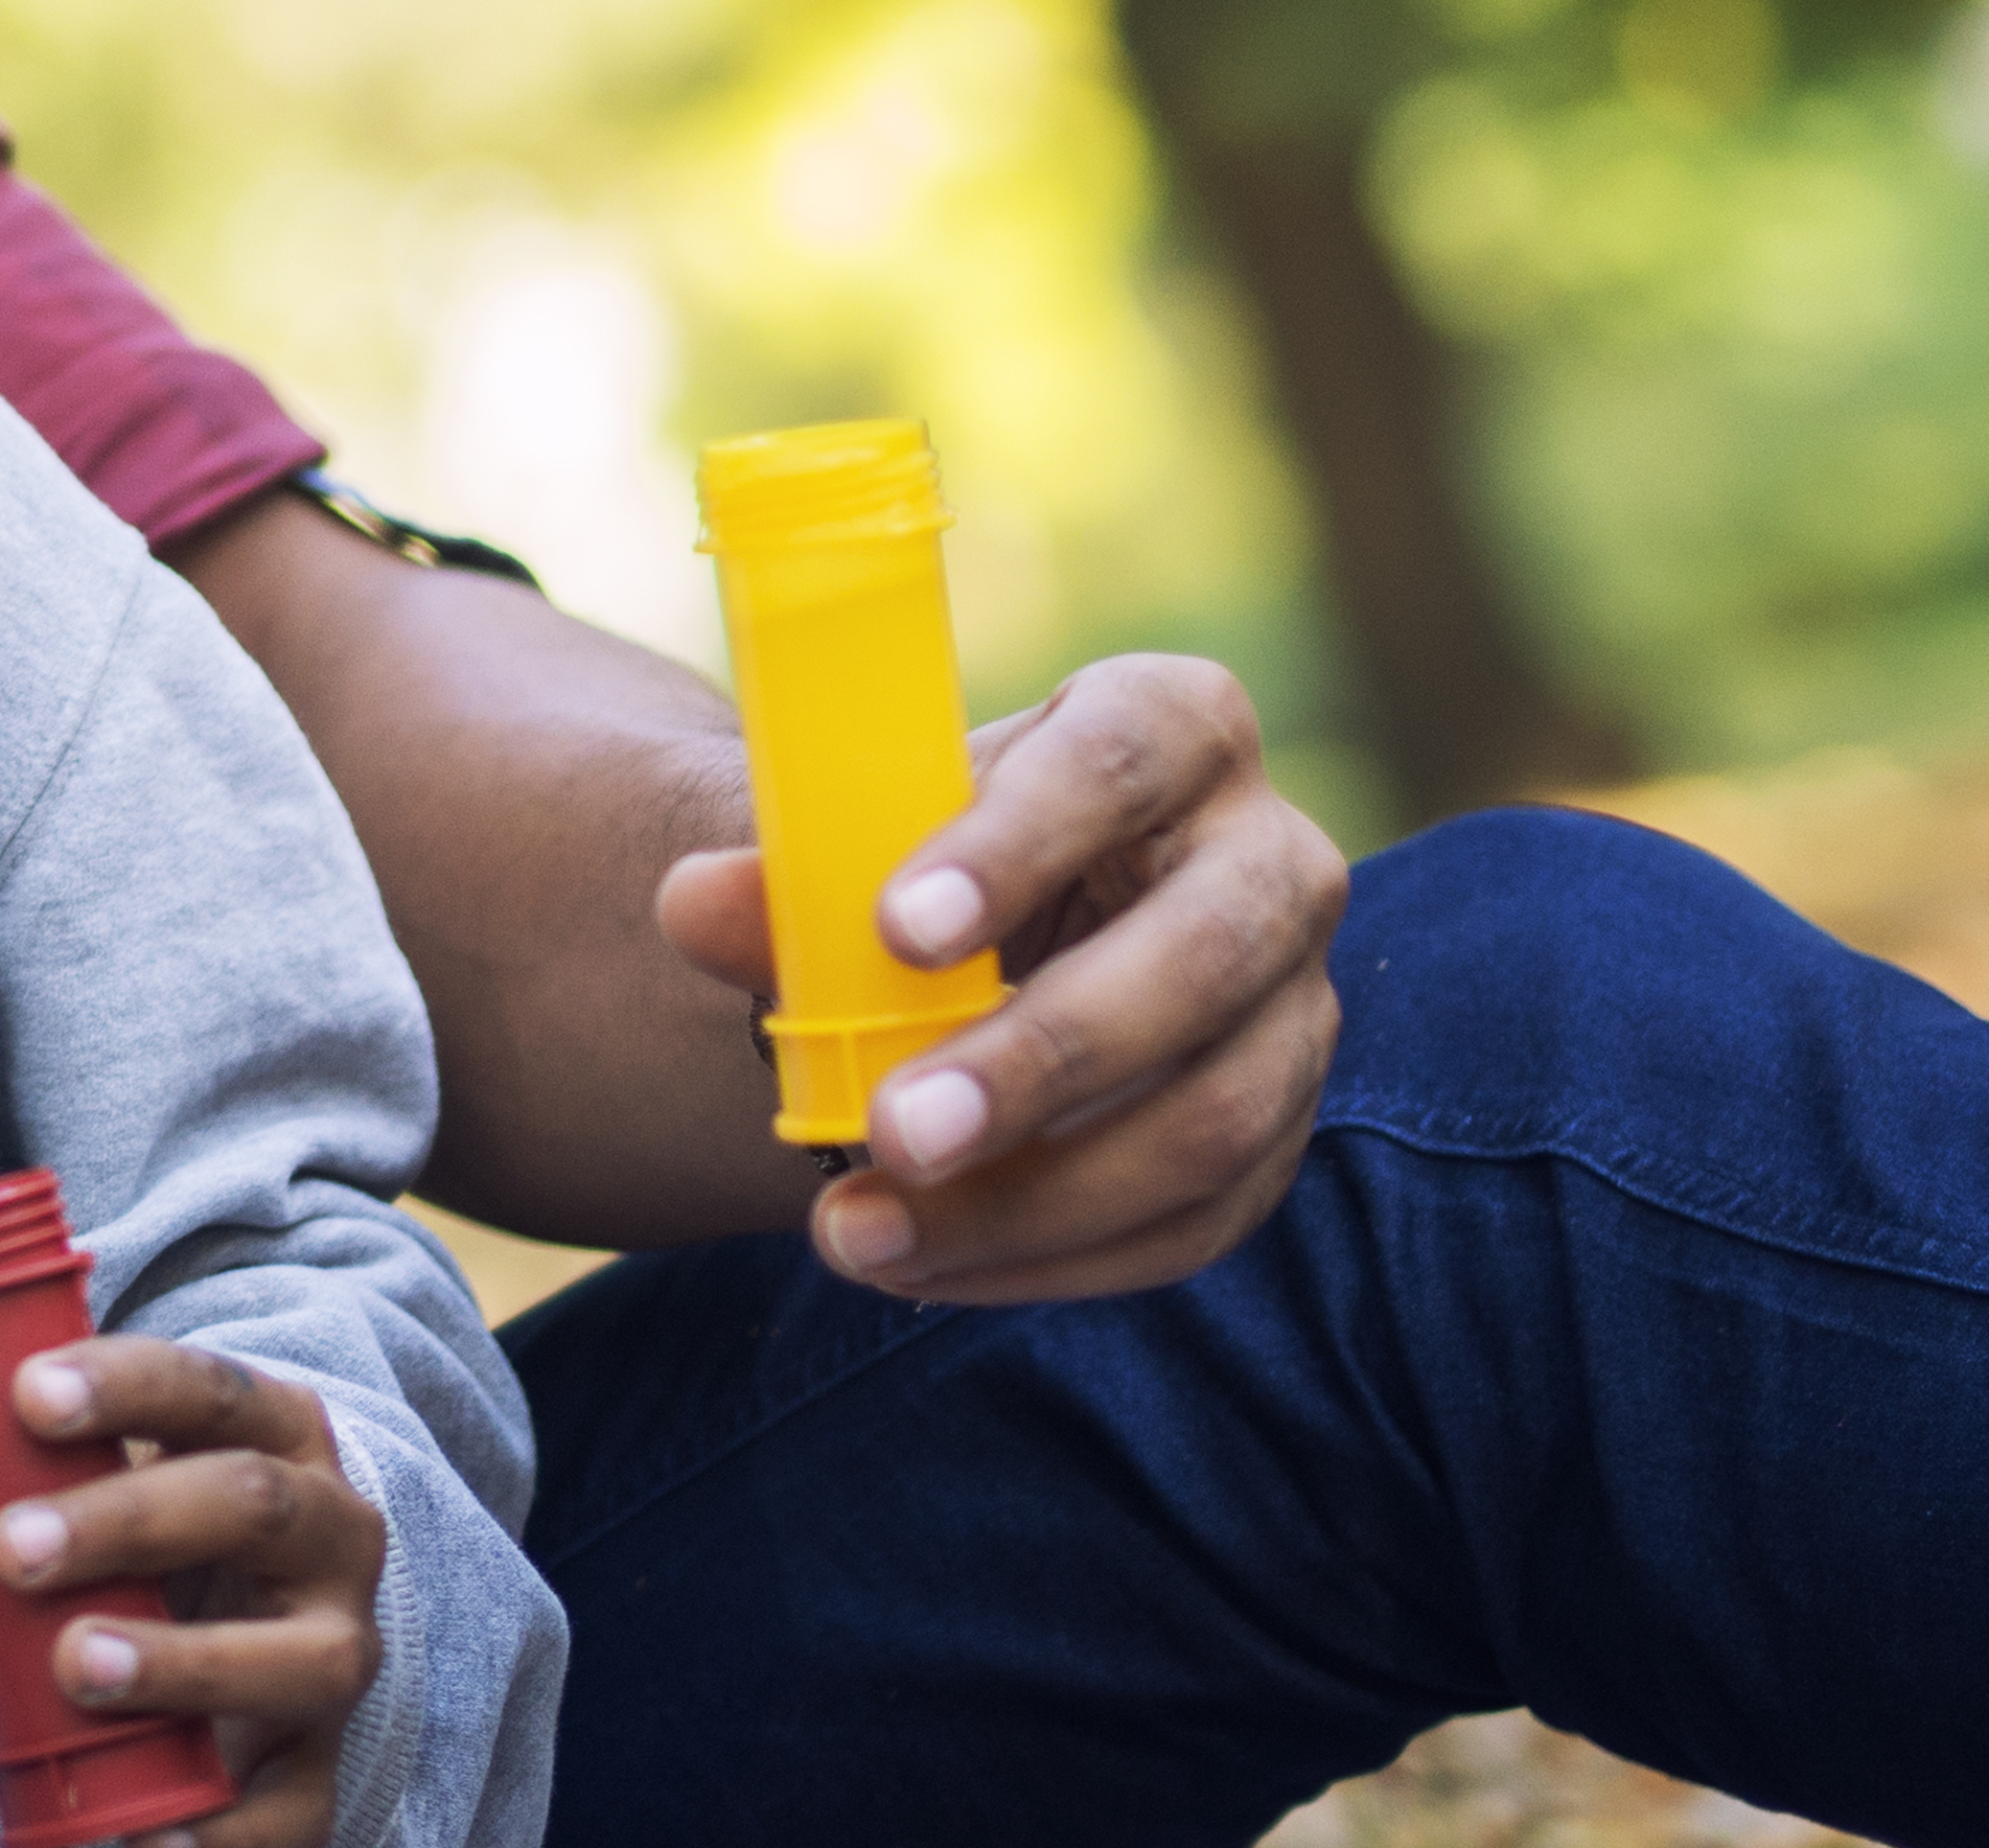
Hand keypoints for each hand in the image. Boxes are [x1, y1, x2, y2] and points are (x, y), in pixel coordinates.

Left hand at [0, 1337, 383, 1838]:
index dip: (122, 1385)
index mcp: (269, 1429)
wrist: (259, 1626)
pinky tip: (143, 1836)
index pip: (204, 1386)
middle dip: (127, 1522)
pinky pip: (295, 1804)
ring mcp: (338, 1646)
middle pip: (248, 1504)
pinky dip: (225, 1830)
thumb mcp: (78, 1497)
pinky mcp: (325, 1761)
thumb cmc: (146, 1540)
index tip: (26, 1398)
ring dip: (183, 1661)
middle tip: (11, 1552)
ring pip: (299, 1653)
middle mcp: (330, 1527)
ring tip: (75, 1665)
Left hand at [658, 648, 1345, 1300]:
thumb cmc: (929, 853)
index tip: (895, 929)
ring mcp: (1293, 1008)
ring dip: (1033, 1199)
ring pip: (1214, 1120)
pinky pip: (1193, 1223)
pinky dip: (1049, 1260)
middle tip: (892, 1129)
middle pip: (1201, 954)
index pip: (1121, 758)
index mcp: (1174, 722)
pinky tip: (919, 1266)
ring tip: (862, 1231)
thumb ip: (785, 868)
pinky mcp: (1277, 1135)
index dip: (1018, 841)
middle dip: (1042, 1055)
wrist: (983, 937)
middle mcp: (1271, 859)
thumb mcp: (861, 836)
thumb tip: (695, 903)